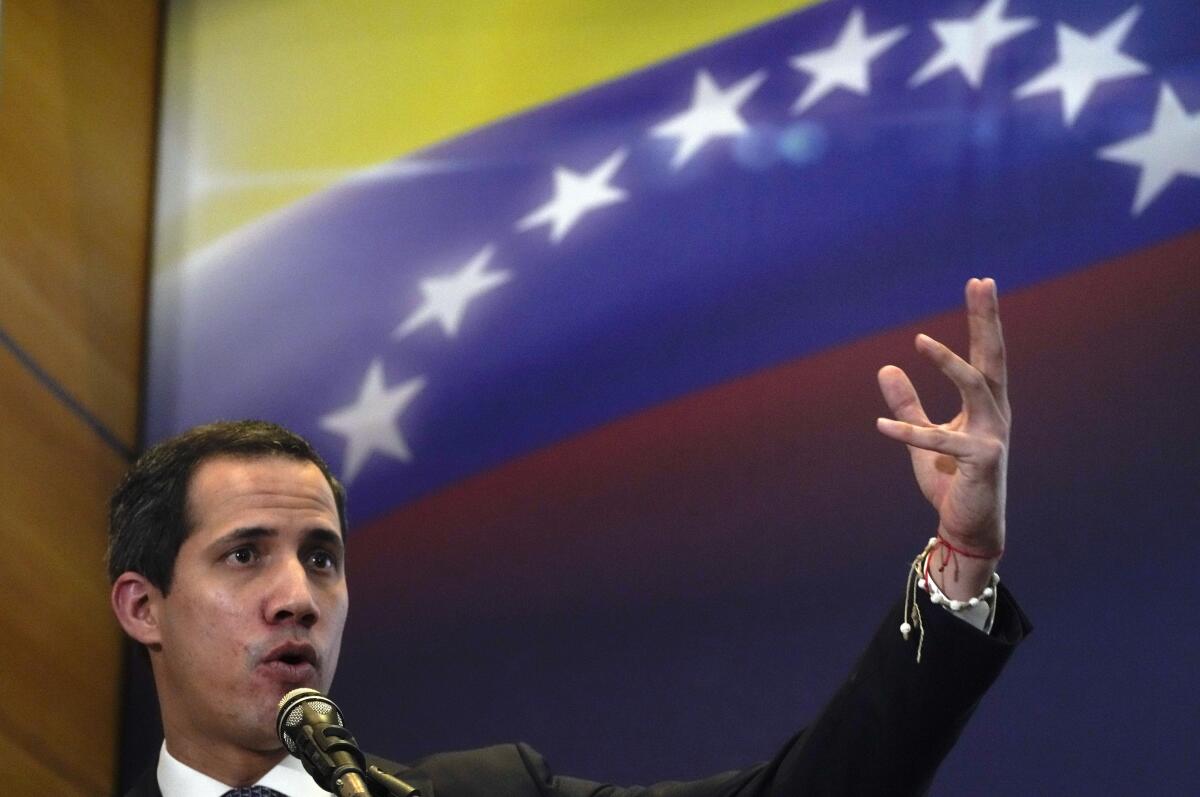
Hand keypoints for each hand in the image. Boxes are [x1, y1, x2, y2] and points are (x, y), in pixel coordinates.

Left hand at [875, 278, 1009, 598]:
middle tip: (982, 283)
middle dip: (986, 320)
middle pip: (993, 357)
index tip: (980, 282)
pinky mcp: (982, 460)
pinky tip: (880, 425)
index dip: (983, 319)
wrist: (968, 527)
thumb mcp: (922, 437)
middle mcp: (995, 414)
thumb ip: (907, 404)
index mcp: (984, 405)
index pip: (985, 353)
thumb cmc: (952, 481)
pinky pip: (942, 440)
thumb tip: (886, 367)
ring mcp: (992, 436)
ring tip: (921, 341)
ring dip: (949, 363)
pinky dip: (910, 432)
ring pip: (976, 387)